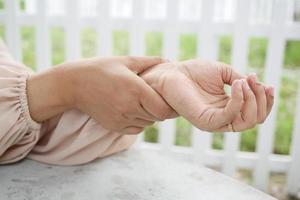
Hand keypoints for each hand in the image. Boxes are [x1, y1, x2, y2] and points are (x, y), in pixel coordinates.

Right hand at [27, 56, 174, 133]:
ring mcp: (121, 119)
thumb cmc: (100, 69)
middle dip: (159, 108)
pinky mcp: (114, 127)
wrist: (73, 85)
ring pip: (148, 124)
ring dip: (149, 115)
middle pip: (158, 117)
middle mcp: (130, 108)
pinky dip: (139, 122)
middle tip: (154, 97)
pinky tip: (132, 110)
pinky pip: (136, 130)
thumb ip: (149, 62)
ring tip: (141, 101)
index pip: (163, 110)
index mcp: (136, 90)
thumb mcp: (126, 60)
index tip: (167, 98)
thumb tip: (168, 61)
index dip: (169, 106)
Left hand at [140, 59, 273, 131]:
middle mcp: (223, 117)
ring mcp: (215, 121)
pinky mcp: (205, 121)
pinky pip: (229, 117)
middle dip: (262, 100)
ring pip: (247, 122)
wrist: (172, 73)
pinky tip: (237, 85)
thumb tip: (259, 86)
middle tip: (254, 81)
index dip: (266, 99)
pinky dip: (238, 100)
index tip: (266, 83)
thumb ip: (241, 81)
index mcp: (228, 106)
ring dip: (252, 100)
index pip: (256, 112)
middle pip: (255, 119)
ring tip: (244, 82)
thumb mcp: (224, 73)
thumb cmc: (194, 72)